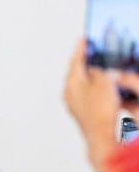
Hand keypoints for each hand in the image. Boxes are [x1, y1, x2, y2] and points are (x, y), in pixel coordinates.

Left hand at [63, 39, 120, 171]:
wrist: (100, 133)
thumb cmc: (100, 109)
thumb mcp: (103, 81)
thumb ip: (97, 71)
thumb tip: (93, 69)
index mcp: (72, 82)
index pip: (75, 60)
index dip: (81, 48)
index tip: (82, 39)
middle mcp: (68, 93)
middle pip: (75, 72)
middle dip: (83, 62)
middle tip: (88, 51)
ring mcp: (72, 103)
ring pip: (80, 84)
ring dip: (88, 75)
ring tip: (97, 67)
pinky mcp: (80, 111)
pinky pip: (85, 94)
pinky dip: (91, 86)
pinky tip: (100, 86)